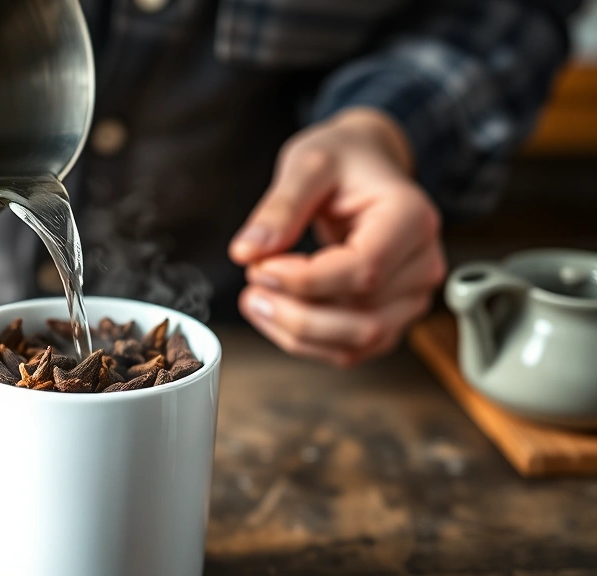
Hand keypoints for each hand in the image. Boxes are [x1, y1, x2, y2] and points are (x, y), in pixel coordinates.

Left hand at [229, 108, 445, 366]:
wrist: (364, 164)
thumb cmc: (342, 158)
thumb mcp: (307, 164)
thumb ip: (279, 207)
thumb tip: (247, 252)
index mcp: (412, 218)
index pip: (363, 271)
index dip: (304, 280)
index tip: (258, 266)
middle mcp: (423, 263)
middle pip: (363, 317)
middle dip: (296, 312)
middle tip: (251, 283)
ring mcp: (412, 296)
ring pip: (357, 343)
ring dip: (297, 333)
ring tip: (255, 299)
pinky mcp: (392, 316)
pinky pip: (350, 349)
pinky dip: (306, 341)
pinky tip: (274, 311)